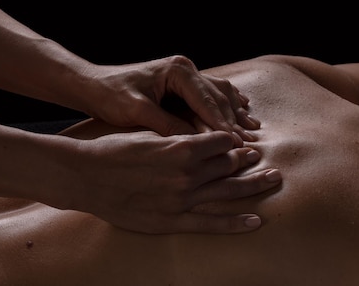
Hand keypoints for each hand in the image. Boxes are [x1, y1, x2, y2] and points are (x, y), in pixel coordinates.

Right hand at [68, 130, 280, 233]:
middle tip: (263, 158)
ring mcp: (181, 199)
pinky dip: (235, 223)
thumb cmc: (115, 150)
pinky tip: (255, 220)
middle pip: (228, 165)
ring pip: (227, 192)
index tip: (242, 140)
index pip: (221, 141)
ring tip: (274, 180)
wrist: (85, 177)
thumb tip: (201, 139)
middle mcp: (187, 173)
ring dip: (254, 185)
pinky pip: (210, 224)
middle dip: (248, 159)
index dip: (233, 139)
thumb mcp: (151, 135)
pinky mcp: (171, 220)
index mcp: (182, 147)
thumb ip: (180, 139)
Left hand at [83, 55, 258, 141]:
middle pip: (218, 96)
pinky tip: (242, 114)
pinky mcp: (182, 84)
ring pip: (220, 94)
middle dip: (233, 120)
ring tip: (253, 131)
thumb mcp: (136, 112)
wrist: (92, 84)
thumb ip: (166, 124)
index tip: (235, 143)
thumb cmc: (110, 95)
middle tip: (248, 143)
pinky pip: (212, 94)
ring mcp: (186, 74)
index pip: (206, 99)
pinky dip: (227, 106)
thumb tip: (195, 143)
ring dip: (235, 113)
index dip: (222, 123)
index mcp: (177, 70)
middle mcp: (185, 68)